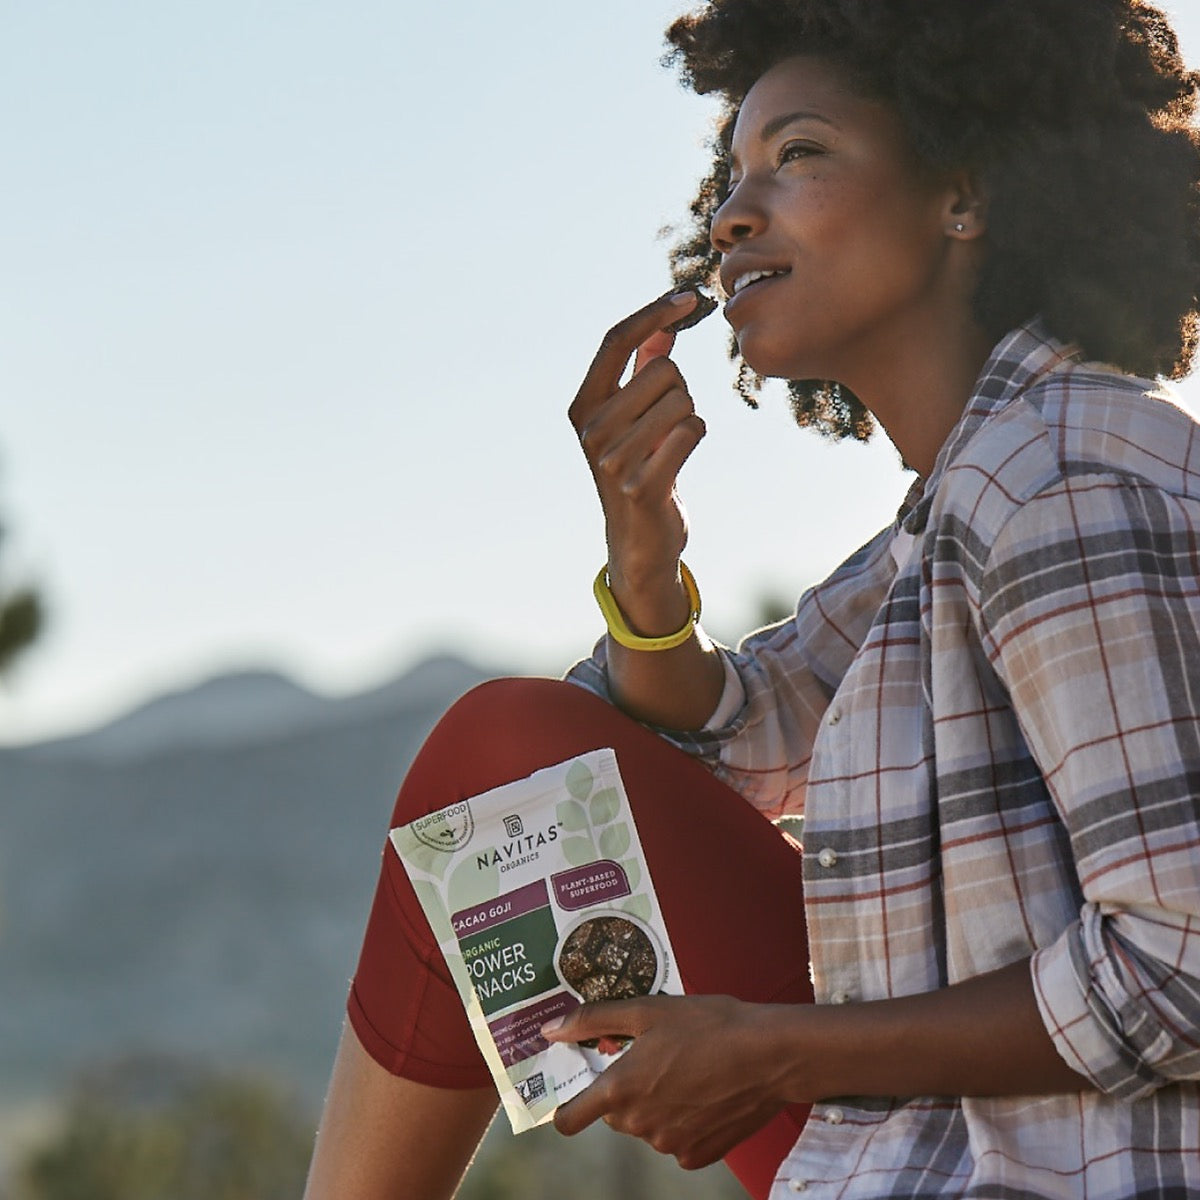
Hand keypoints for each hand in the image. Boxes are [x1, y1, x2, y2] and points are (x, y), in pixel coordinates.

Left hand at [543, 994, 788, 1170]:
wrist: (770, 1055)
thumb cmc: (708, 1025)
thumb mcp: (647, 1010)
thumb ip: (593, 1021)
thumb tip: (550, 1031)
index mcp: (619, 1090)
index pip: (569, 1120)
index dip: (567, 1105)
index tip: (579, 1086)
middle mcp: (638, 1125)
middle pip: (613, 1113)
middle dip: (624, 1088)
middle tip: (653, 1055)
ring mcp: (669, 1145)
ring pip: (646, 1125)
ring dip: (656, 1102)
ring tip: (688, 1067)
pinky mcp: (698, 1156)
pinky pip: (677, 1140)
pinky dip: (684, 1120)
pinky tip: (706, 1091)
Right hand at [568, 291, 706, 635]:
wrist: (639, 542)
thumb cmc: (640, 471)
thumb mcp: (636, 419)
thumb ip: (643, 371)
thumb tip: (665, 325)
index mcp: (584, 406)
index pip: (616, 341)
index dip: (652, 313)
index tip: (688, 298)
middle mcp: (590, 429)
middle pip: (662, 370)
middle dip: (680, 389)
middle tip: (667, 423)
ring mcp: (612, 459)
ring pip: (682, 400)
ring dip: (689, 418)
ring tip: (669, 447)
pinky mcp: (641, 483)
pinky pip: (691, 431)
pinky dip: (695, 440)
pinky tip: (677, 461)